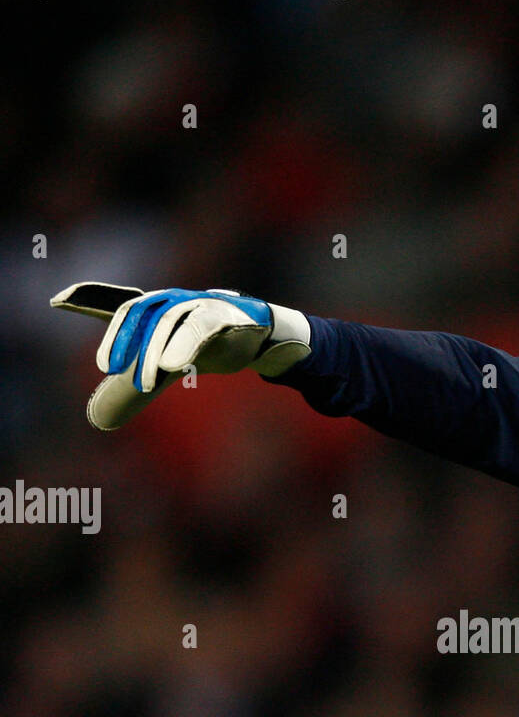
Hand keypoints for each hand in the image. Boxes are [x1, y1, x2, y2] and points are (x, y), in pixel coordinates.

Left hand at [50, 283, 310, 429]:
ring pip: (168, 319)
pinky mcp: (224, 314)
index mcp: (156, 310)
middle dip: (122, 338)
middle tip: (109, 368)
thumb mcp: (168, 362)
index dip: (88, 296)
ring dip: (153, 350)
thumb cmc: (211, 345)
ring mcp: (199, 303)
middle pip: (140, 311)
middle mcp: (173, 301)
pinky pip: (199, 325)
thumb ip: (138, 385)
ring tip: (147, 380)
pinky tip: (171, 365)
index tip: (58, 300)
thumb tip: (100, 419)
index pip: (119, 300)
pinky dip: (182, 343)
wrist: (262, 336)